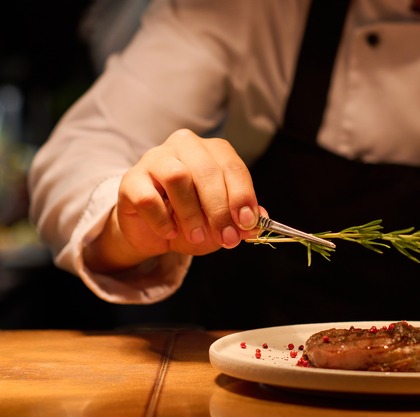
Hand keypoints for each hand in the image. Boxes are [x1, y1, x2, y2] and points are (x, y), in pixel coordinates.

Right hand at [85, 129, 266, 271]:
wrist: (153, 231)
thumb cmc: (192, 219)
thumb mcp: (223, 222)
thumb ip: (242, 219)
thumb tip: (259, 222)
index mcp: (212, 151)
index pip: (232, 166)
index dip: (242, 196)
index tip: (247, 223)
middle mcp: (184, 146)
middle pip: (207, 171)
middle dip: (220, 209)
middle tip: (226, 238)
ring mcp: (155, 159)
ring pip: (178, 177)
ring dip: (191, 213)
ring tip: (197, 236)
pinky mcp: (131, 179)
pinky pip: (148, 197)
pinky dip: (162, 220)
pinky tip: (170, 232)